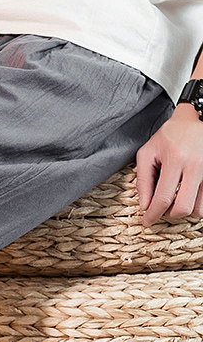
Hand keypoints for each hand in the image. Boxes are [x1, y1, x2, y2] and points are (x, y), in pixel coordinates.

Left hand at [135, 103, 202, 225]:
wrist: (196, 119)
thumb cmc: (169, 136)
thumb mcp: (147, 154)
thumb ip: (143, 181)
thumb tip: (145, 206)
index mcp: (175, 160)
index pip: (162, 198)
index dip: (153, 215)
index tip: (147, 222)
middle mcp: (196, 166)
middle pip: (183, 208)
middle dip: (170, 215)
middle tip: (162, 209)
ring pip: (199, 209)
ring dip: (185, 210)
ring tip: (175, 199)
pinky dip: (196, 204)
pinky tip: (187, 195)